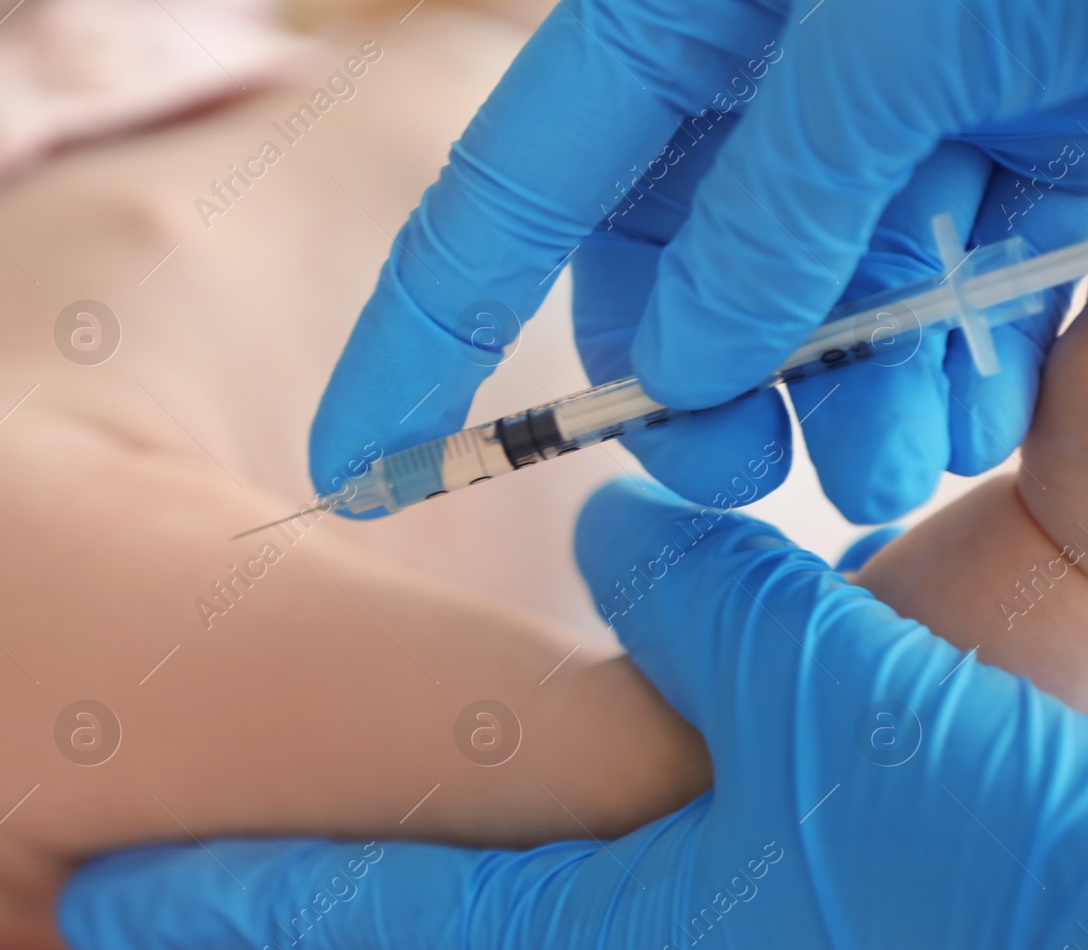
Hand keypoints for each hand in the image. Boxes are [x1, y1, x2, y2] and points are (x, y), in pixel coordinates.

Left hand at [60, 479, 1087, 949]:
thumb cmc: (973, 867)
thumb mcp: (809, 690)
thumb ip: (686, 598)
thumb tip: (616, 525)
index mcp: (589, 932)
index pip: (355, 903)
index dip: (221, 895)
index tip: (104, 905)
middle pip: (438, 917)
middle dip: (344, 867)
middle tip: (243, 827)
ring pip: (544, 910)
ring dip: (484, 848)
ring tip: (435, 785)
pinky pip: (646, 909)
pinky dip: (606, 849)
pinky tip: (660, 804)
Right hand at [310, 0, 1087, 522]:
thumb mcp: (909, 26)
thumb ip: (783, 197)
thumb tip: (687, 357)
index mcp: (686, 8)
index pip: (502, 202)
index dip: (417, 344)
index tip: (354, 470)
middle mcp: (772, 59)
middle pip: (659, 265)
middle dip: (685, 388)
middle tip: (740, 478)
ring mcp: (896, 99)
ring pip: (803, 291)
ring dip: (831, 394)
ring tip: (891, 466)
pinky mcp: (1020, 133)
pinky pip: (933, 275)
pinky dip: (937, 357)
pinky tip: (966, 412)